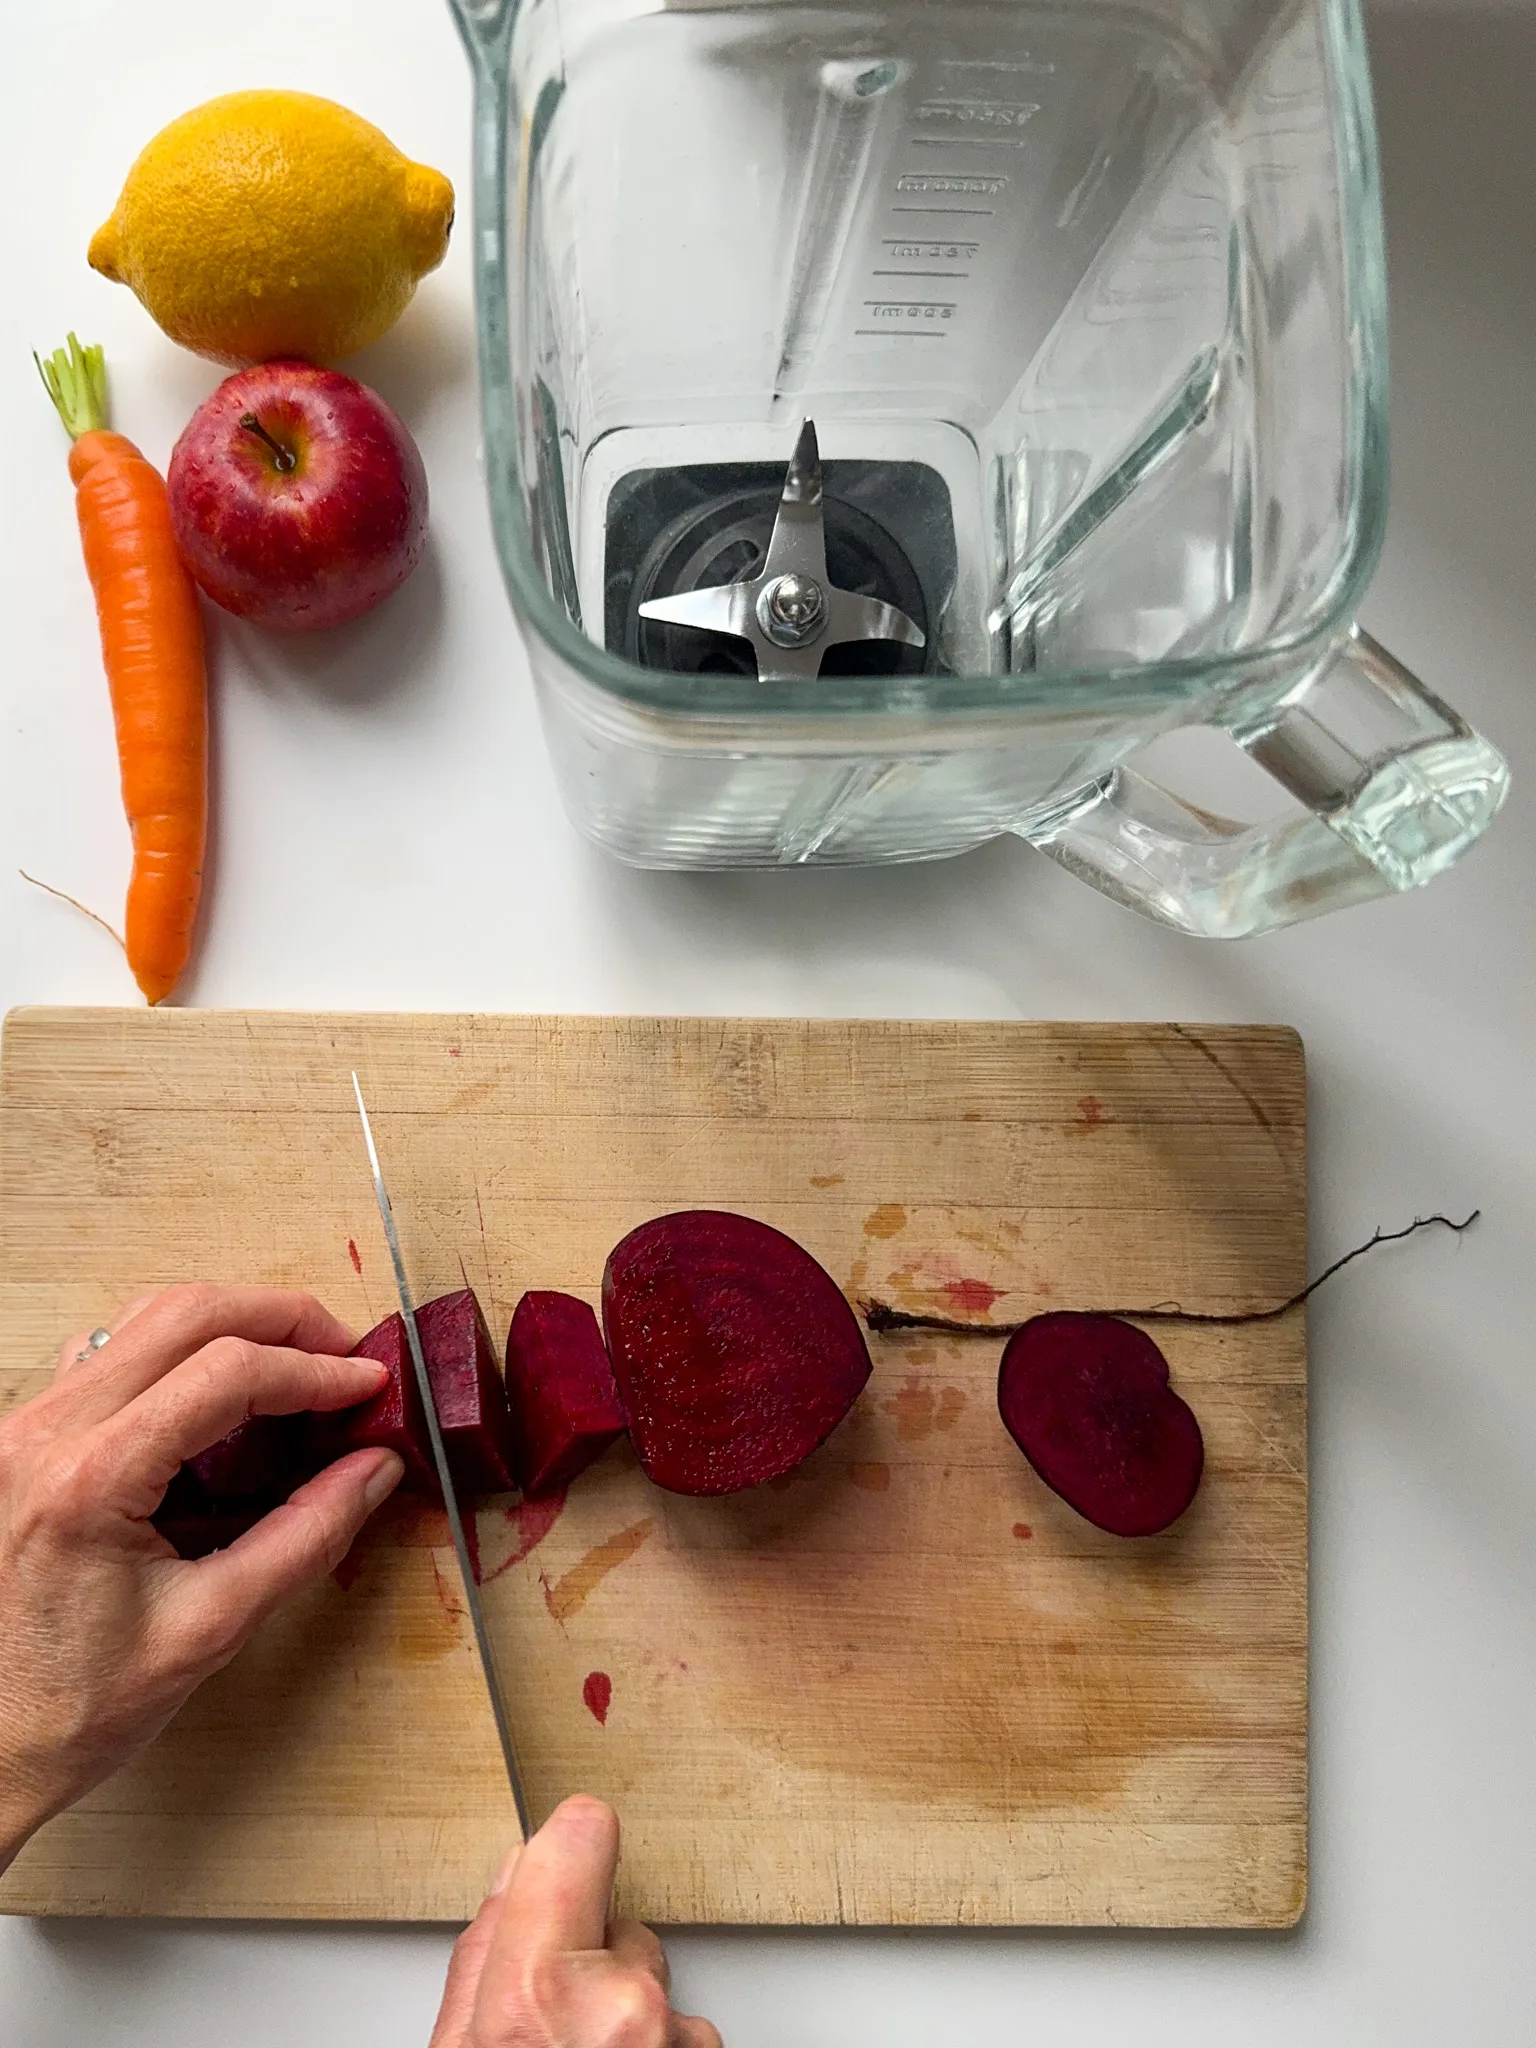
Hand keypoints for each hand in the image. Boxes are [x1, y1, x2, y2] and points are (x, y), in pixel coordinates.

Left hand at [0, 1283, 403, 1871]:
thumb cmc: (71, 1707)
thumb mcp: (211, 1627)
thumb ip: (305, 1535)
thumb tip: (374, 1470)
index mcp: (90, 1479)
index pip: (227, 1372)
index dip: (315, 1369)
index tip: (368, 1383)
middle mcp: (45, 1433)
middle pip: (185, 1313)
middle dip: (282, 1318)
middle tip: (344, 1353)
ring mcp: (24, 1429)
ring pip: (144, 1318)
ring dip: (231, 1324)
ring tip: (295, 1363)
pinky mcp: (23, 1439)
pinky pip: (110, 1354)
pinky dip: (179, 1351)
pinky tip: (220, 1392)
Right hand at [431, 1797, 720, 2047]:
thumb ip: (481, 1960)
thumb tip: (512, 1880)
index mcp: (538, 1992)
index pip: (578, 1838)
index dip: (566, 1841)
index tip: (567, 1839)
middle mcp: (620, 2008)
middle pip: (617, 1924)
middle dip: (590, 1958)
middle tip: (551, 2026)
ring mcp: (674, 2036)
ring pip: (652, 1979)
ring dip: (624, 2009)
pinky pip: (682, 2025)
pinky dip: (656, 2043)